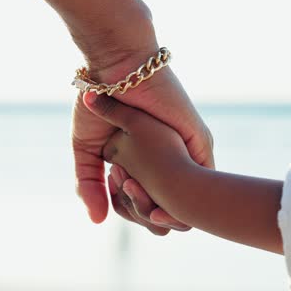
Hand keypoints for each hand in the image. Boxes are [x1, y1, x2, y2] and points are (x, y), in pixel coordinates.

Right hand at [71, 30, 213, 228]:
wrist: (114, 68)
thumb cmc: (98, 102)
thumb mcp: (89, 149)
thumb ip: (89, 184)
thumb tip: (97, 221)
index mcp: (148, 161)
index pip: (148, 202)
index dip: (132, 209)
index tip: (115, 193)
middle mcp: (173, 158)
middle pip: (170, 207)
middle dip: (149, 214)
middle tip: (126, 191)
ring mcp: (189, 152)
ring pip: (187, 202)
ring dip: (162, 206)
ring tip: (137, 191)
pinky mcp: (200, 143)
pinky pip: (201, 184)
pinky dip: (182, 199)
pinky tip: (161, 194)